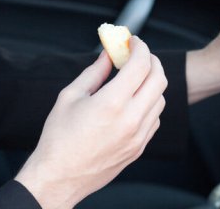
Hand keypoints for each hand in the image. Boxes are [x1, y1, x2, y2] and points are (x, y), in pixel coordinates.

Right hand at [15, 37, 166, 207]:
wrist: (60, 177)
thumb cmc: (59, 138)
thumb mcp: (70, 96)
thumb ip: (94, 72)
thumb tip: (108, 54)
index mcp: (112, 103)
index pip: (140, 65)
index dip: (139, 47)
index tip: (133, 41)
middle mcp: (131, 120)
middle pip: (159, 79)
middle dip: (151, 60)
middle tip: (138, 54)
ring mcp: (138, 136)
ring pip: (160, 99)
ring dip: (151, 82)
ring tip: (133, 77)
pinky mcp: (139, 148)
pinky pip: (154, 119)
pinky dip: (149, 103)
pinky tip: (132, 101)